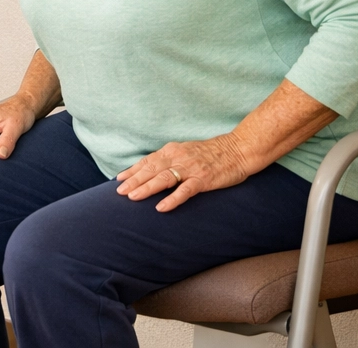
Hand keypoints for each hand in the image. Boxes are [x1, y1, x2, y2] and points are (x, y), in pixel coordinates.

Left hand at [115, 134, 253, 211]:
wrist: (238, 149)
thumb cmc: (212, 153)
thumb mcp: (186, 151)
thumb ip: (170, 159)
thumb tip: (152, 169)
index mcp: (172, 150)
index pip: (148, 161)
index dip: (133, 170)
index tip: (119, 179)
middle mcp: (178, 157)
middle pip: (151, 169)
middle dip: (134, 181)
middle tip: (119, 192)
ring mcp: (191, 168)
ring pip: (164, 179)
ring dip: (146, 188)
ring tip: (133, 197)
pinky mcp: (203, 179)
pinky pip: (185, 191)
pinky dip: (172, 199)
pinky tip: (161, 207)